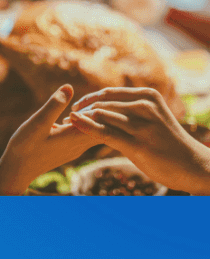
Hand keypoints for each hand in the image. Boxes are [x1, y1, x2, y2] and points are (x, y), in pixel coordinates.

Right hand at [0, 84, 100, 194]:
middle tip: (101, 95)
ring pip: (96, 131)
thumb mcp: (38, 122)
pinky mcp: (69, 150)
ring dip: (94, 117)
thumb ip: (54, 105)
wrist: (17, 170)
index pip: (103, 120)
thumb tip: (69, 87)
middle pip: (104, 127)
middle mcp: (81, 144)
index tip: (101, 92)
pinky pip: (86, 135)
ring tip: (90, 103)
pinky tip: (76, 116)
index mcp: (77, 136)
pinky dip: (86, 124)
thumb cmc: (26, 146)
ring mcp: (76, 149)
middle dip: (104, 111)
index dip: (104, 105)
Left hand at [69, 87, 209, 194]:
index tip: (75, 108)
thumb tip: (105, 105)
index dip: (88, 100)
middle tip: (66, 118)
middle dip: (82, 110)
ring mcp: (142, 125)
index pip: (108, 93)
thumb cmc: (168, 143)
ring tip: (65, 125)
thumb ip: (131, 111)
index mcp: (148, 96)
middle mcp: (145, 106)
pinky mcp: (137, 144)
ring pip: (102, 115)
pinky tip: (74, 125)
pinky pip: (105, 132)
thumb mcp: (152, 119)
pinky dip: (86, 127)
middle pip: (102, 103)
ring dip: (81, 120)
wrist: (192, 165)